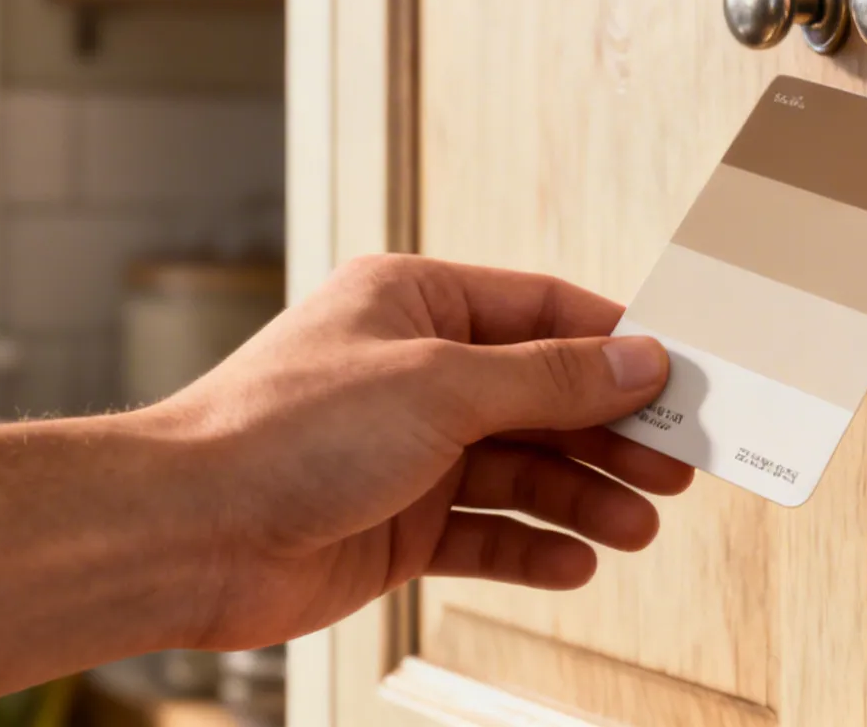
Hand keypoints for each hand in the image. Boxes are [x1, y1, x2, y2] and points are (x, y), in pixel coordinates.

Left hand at [145, 253, 693, 650]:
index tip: (681, 379)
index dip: (617, 347)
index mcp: (417, 305)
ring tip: (638, 526)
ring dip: (584, 497)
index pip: (544, 314)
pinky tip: (576, 561)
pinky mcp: (398, 525)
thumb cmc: (284, 431)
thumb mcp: (440, 385)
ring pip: (523, 470)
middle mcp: (416, 374)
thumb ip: (550, 378)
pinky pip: (486, 532)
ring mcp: (409, 452)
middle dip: (611, 434)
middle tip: (677, 464)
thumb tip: (639, 361)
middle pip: (544, 398)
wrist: (184, 535)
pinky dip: (533, 547)